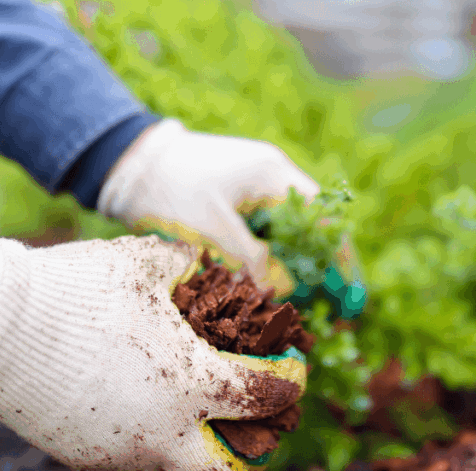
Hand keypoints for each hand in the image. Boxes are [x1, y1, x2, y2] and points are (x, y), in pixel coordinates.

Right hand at [0, 235, 305, 470]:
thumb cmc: (78, 288)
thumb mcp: (145, 262)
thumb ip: (186, 265)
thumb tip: (204, 263)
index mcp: (194, 382)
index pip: (264, 397)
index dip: (289, 384)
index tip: (293, 373)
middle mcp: (164, 429)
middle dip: (251, 459)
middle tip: (257, 437)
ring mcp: (121, 449)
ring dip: (191, 457)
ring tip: (193, 431)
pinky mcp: (82, 455)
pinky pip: (124, 462)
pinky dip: (142, 446)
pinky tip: (138, 415)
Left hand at [98, 119, 319, 281]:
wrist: (127, 163)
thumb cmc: (169, 190)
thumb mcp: (212, 230)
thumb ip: (252, 260)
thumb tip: (285, 288)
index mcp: (272, 174)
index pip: (323, 216)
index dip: (340, 254)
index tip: (348, 289)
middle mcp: (271, 173)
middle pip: (311, 223)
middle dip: (322, 263)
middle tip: (333, 302)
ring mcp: (253, 182)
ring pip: (288, 228)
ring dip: (296, 261)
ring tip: (305, 299)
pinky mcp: (236, 194)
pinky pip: (265, 227)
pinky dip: (272, 253)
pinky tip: (271, 280)